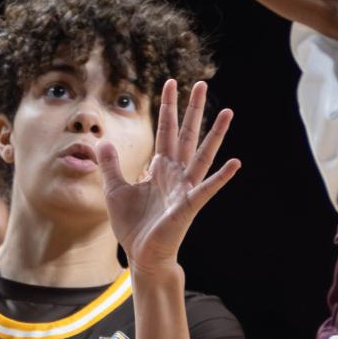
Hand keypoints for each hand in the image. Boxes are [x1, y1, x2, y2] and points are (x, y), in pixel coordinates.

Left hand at [99, 78, 239, 283]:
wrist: (141, 255)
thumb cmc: (132, 225)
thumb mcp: (114, 190)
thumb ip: (111, 166)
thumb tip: (102, 142)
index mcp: (160, 167)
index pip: (166, 130)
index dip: (168, 107)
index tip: (171, 83)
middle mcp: (176, 172)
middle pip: (187, 134)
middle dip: (193, 109)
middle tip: (202, 83)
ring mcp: (185, 187)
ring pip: (202, 154)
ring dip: (215, 134)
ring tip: (228, 112)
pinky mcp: (189, 205)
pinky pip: (207, 188)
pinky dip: (221, 176)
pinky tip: (235, 163)